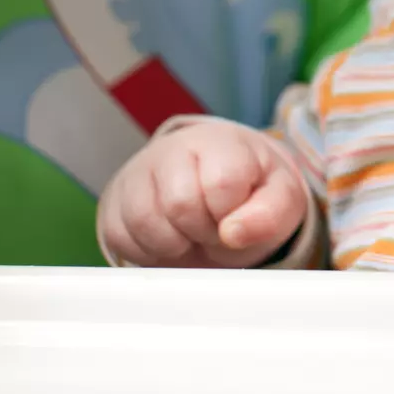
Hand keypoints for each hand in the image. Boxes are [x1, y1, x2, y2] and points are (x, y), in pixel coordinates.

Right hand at [98, 120, 307, 267]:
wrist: (217, 188)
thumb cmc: (251, 192)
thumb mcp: (280, 199)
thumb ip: (270, 214)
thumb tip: (233, 232)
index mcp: (220, 141)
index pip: (221, 183)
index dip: (232, 214)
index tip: (237, 214)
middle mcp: (173, 148)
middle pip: (180, 204)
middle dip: (204, 230)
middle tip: (215, 227)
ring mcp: (137, 173)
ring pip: (145, 222)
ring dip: (177, 243)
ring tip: (194, 233)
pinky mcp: (113, 203)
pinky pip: (121, 238)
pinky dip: (150, 252)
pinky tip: (171, 238)